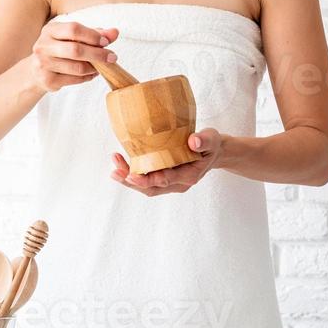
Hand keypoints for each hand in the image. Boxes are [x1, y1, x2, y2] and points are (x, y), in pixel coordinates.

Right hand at [30, 21, 118, 92]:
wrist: (36, 70)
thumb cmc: (59, 49)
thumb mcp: (74, 37)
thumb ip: (95, 34)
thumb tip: (114, 32)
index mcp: (50, 30)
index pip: (73, 29)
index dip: (92, 35)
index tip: (106, 42)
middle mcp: (43, 46)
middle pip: (76, 50)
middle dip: (97, 54)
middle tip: (112, 57)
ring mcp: (43, 64)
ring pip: (77, 67)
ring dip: (94, 68)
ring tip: (101, 66)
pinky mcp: (48, 80)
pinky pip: (74, 79)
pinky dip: (87, 77)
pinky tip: (91, 74)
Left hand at [110, 129, 224, 196]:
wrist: (213, 152)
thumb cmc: (211, 144)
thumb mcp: (211, 139)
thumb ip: (204, 140)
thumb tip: (194, 140)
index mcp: (189, 175)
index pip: (166, 180)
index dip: (148, 179)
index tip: (132, 175)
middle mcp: (178, 183)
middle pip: (152, 188)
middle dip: (132, 181)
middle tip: (116, 172)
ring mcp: (170, 183)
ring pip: (147, 187)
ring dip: (129, 179)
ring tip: (114, 169)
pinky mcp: (164, 178)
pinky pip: (147, 180)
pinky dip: (133, 174)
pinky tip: (121, 164)